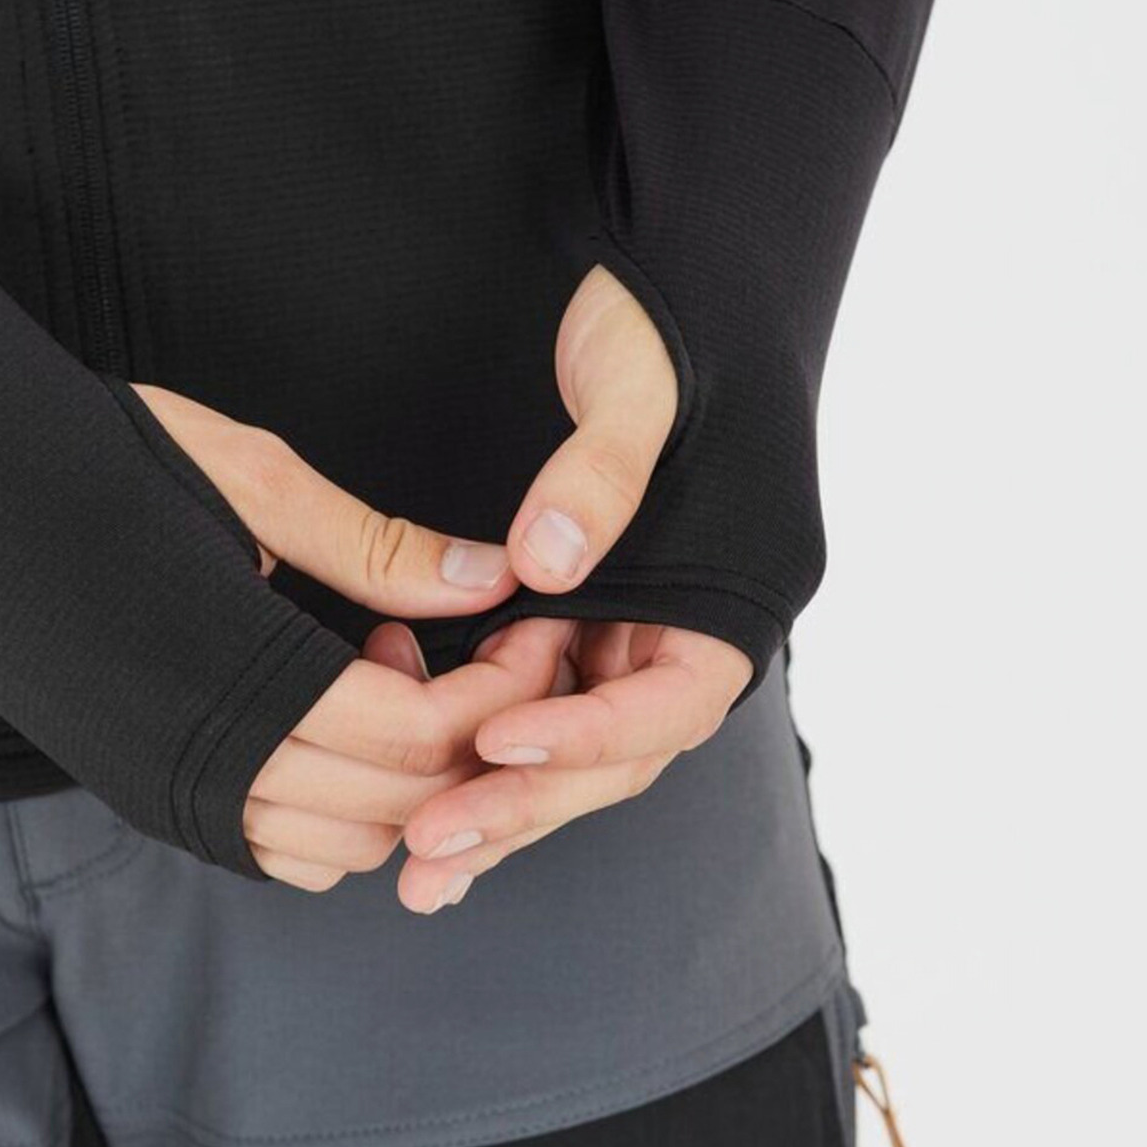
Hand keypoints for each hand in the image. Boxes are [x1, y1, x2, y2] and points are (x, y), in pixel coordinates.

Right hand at [133, 382, 547, 888]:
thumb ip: (380, 549)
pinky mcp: (159, 803)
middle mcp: (206, 765)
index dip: (498, 686)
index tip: (527, 629)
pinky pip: (290, 852)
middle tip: (490, 652)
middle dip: (474, 736)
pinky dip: (348, 813)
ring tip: (394, 670)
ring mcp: (178, 797)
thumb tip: (493, 583)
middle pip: (401, 801)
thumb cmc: (99, 465)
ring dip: (411, 780)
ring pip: (352, 846)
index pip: (417, 731)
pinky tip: (345, 719)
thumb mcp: (254, 481)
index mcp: (235, 676)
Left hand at [392, 267, 753, 910]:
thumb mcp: (637, 379)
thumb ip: (599, 471)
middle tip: (431, 850)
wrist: (670, 277)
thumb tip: (545, 562)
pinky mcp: (574, 632)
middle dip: (523, 806)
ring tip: (417, 870)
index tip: (501, 745)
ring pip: (567, 753)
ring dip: (496, 810)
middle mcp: (680, 635)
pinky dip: (481, 763)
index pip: (670, 705)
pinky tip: (417, 811)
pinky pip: (531, 714)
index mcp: (728, 596)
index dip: (589, 735)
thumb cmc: (668, 321)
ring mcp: (628, 641)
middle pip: (612, 756)